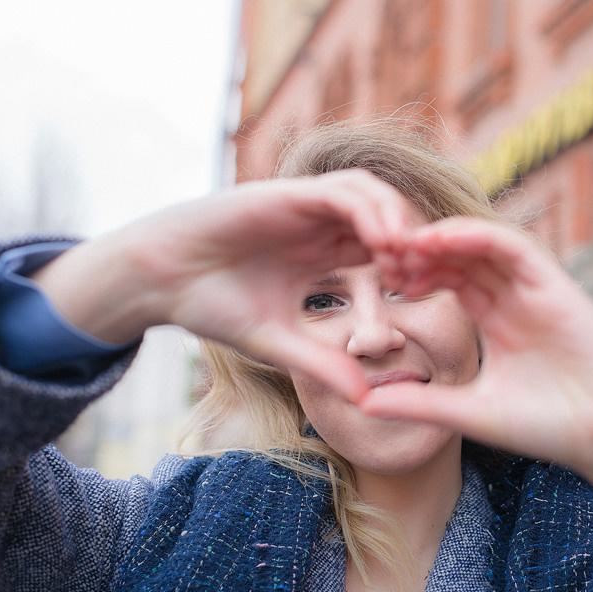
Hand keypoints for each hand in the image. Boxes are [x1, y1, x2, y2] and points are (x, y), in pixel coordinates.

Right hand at [31, 170, 419, 400]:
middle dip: (415, 243)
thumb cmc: (210, 306)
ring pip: (373, 196)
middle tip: (434, 276)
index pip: (383, 250)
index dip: (410, 269)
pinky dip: (371, 210)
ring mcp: (304, 206)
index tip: (428, 298)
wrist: (158, 280)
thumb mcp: (278, 343)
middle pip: (387, 218)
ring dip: (400, 222)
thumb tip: (367, 399)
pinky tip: (385, 241)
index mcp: (322, 253)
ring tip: (413, 259)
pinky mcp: (287, 194)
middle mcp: (319, 225)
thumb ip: (322, 364)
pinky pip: (343, 191)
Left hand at [361, 218, 592, 515]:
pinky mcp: (556, 284)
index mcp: (496, 320)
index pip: (449, 280)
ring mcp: (535, 288)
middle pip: (460, 256)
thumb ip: (421, 403)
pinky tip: (438, 239)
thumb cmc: (549, 426)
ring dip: (441, 238)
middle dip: (420, 251)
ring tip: (400, 242)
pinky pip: (512, 246)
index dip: (414, 274)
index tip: (378, 279)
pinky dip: (475, 236)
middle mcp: (514, 297)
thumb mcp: (469, 412)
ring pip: (482, 244)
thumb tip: (363, 404)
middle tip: (380, 252)